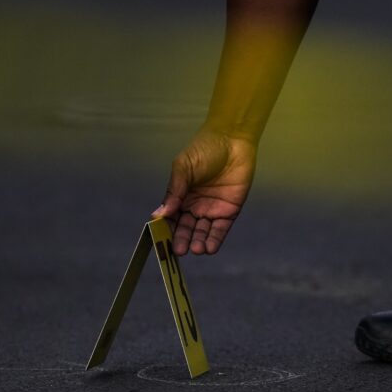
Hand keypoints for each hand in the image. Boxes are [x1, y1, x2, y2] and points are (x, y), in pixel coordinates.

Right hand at [152, 127, 256, 255]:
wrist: (232, 140)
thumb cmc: (205, 149)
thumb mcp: (183, 168)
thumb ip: (174, 191)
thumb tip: (159, 214)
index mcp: (181, 195)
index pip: (171, 218)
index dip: (167, 230)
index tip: (162, 241)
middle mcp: (195, 205)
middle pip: (186, 228)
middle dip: (182, 240)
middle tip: (179, 251)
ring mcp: (213, 209)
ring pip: (203, 231)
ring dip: (198, 242)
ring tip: (196, 249)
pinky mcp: (230, 210)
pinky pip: (221, 229)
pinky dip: (215, 239)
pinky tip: (209, 248)